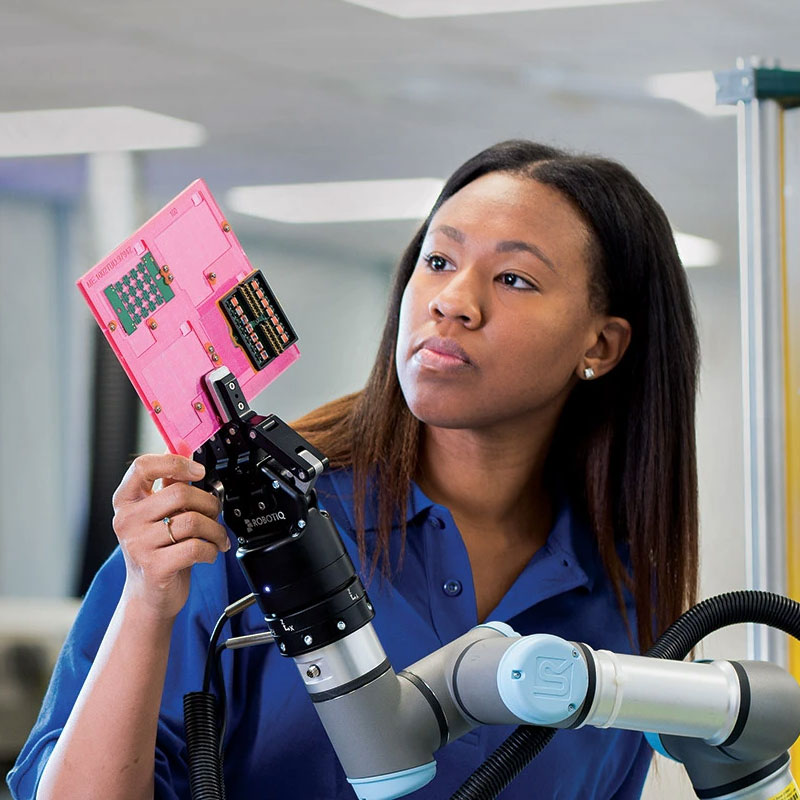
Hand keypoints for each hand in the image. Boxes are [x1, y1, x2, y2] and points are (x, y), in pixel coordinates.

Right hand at [111, 453, 229, 620]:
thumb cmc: (157, 549)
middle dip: (208, 502)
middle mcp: (127, 521)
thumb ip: (169, 481)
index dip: (175, 463)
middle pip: (179, 493)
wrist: (149, 595)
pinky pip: (196, 547)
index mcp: (126, 501)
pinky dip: (212, 549)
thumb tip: (183, 447)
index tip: (198, 471)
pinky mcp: (154, 567)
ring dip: (215, 528)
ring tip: (217, 536)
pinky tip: (210, 552)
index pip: (142, 466)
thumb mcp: (158, 513)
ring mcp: (138, 545)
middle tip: (215, 512)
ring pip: (192, 521)